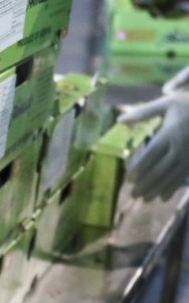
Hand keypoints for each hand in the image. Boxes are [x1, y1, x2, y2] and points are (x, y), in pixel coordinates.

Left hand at [117, 84, 188, 200]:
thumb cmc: (188, 103)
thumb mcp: (167, 103)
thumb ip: (143, 113)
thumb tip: (119, 120)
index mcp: (170, 133)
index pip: (153, 153)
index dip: (141, 167)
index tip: (129, 179)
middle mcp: (180, 146)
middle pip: (162, 169)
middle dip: (147, 183)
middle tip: (134, 194)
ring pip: (172, 176)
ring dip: (158, 189)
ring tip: (145, 199)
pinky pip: (184, 176)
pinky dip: (173, 188)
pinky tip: (163, 197)